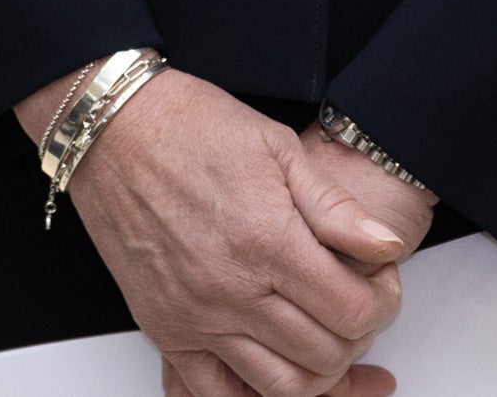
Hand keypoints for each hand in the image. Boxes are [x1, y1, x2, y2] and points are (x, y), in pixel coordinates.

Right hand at [35, 66, 421, 396]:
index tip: (379, 281)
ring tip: (320, 334)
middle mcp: (231, 288)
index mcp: (267, 239)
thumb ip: (336, 207)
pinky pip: (215, 393)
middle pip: (326, 353)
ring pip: (281, 386)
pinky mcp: (164, 328)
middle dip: (357, 333)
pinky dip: (252, 393)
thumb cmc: (188, 126)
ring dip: (317, 370)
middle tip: (353, 302)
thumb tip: (385, 246)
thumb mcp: (277, 146)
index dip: (384, 301)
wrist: (110, 128)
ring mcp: (195, 316)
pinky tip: (271, 365)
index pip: (354, 310)